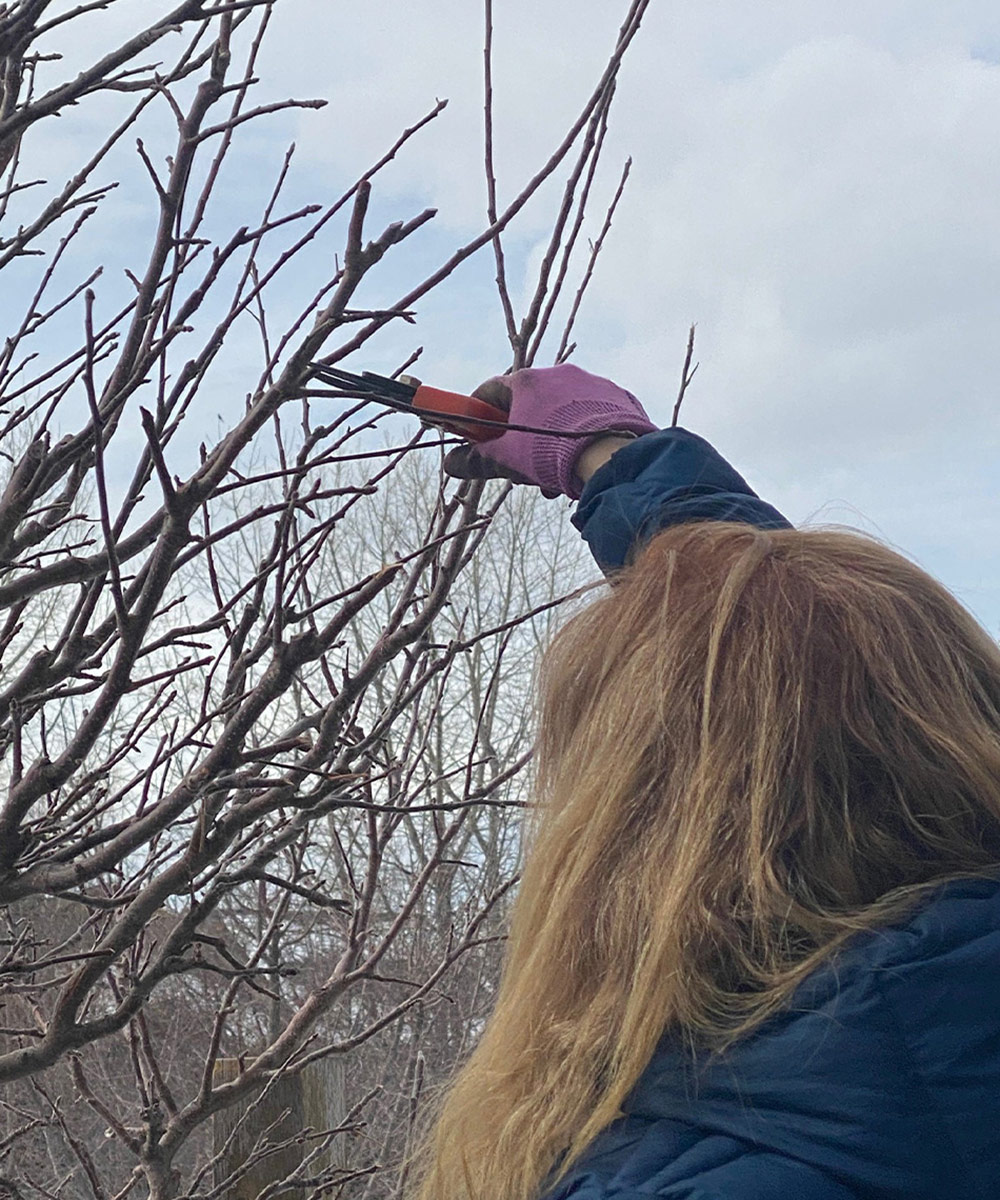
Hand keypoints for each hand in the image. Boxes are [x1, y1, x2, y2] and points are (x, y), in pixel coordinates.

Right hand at [443, 364, 656, 499]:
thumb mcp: (507, 460)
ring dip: (551, 444)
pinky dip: (582, 437)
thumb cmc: (551, 453)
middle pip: (527, 406)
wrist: (612, 456)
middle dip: (521, 441)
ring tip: (556, 477)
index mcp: (526, 381)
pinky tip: (584, 463)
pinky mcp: (617, 397)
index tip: (478, 438)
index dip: (479, 416)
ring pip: (560, 414)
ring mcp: (591, 383)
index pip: (490, 391)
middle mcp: (558, 374)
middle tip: (523, 470)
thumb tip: (449, 465)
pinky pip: (591, 416)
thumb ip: (477, 460)